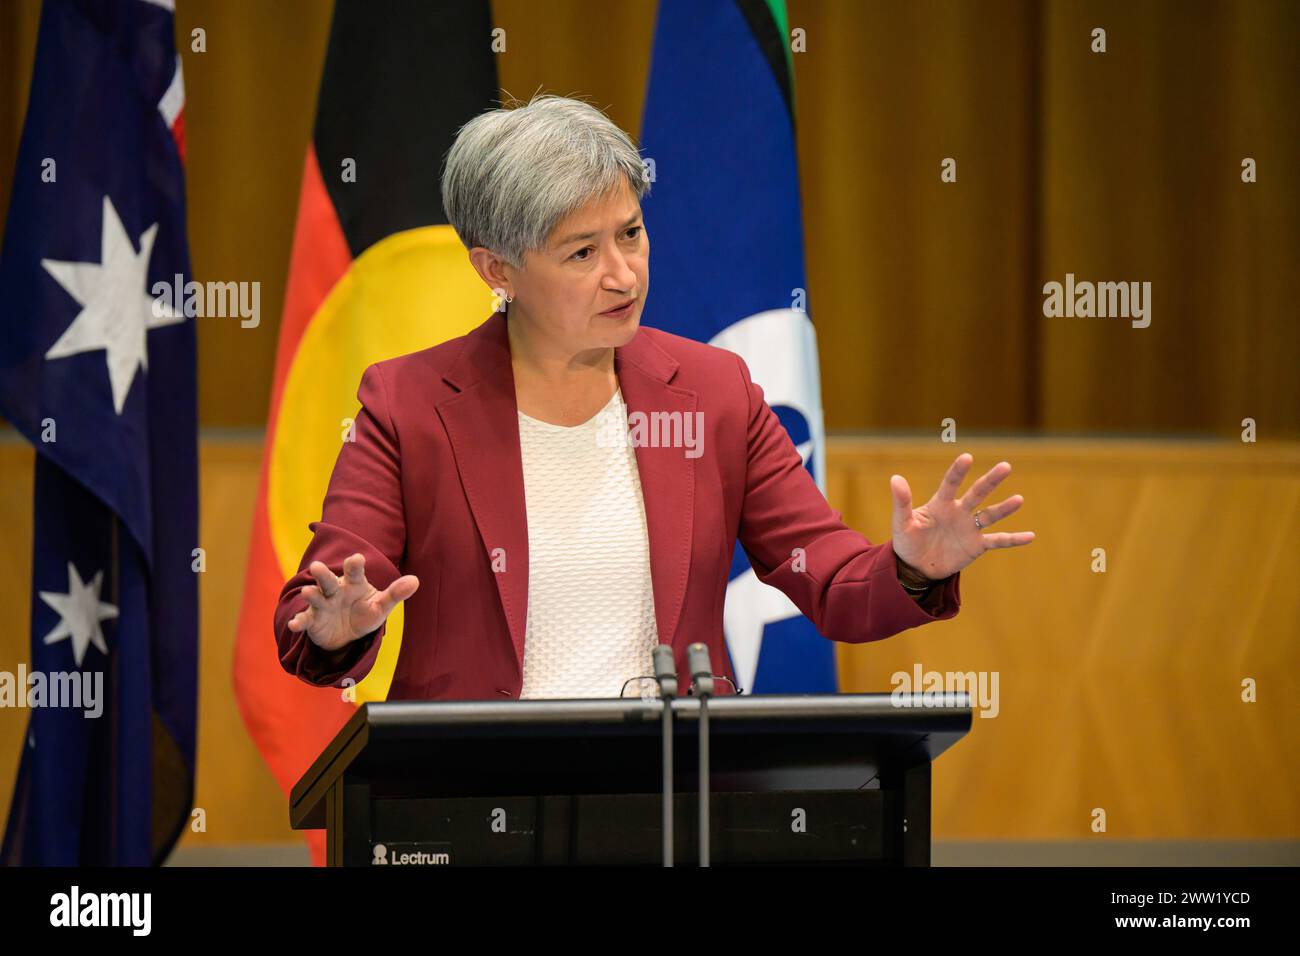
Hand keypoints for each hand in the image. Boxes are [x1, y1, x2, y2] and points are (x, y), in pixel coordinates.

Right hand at [286, 552, 419, 652]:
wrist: (346, 634)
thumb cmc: (364, 613)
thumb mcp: (381, 606)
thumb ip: (395, 594)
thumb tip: (416, 580)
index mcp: (354, 584)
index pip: (355, 572)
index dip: (355, 565)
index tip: (357, 558)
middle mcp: (335, 591)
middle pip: (329, 581)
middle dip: (323, 574)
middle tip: (318, 566)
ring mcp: (322, 604)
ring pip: (315, 597)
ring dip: (311, 595)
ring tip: (307, 592)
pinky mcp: (312, 620)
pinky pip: (305, 620)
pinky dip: (299, 622)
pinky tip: (295, 625)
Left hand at [890, 453, 1033, 579]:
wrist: (915, 566)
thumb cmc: (907, 541)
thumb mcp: (901, 523)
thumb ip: (901, 502)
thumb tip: (895, 478)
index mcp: (940, 504)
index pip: (951, 484)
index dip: (958, 471)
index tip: (967, 457)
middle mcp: (959, 512)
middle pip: (977, 493)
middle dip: (990, 480)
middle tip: (1005, 466)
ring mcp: (969, 528)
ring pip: (990, 515)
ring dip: (1004, 508)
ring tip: (1019, 499)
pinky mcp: (976, 546)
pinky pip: (998, 541)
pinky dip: (1013, 539)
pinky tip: (1030, 536)